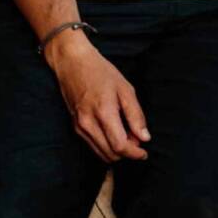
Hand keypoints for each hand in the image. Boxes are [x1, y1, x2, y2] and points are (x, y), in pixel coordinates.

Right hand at [46, 31, 148, 162]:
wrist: (72, 63)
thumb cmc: (101, 72)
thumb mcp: (125, 89)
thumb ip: (136, 115)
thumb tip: (144, 137)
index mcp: (104, 112)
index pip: (120, 146)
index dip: (135, 153)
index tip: (144, 153)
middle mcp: (88, 123)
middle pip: (111, 154)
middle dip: (127, 153)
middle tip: (137, 140)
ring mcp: (79, 126)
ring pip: (101, 153)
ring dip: (117, 152)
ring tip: (127, 137)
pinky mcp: (75, 127)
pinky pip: (93, 146)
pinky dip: (106, 147)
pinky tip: (115, 134)